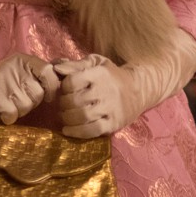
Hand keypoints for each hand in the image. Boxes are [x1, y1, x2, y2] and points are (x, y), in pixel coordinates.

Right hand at [0, 52, 59, 123]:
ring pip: (26, 105)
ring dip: (19, 110)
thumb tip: (68, 64)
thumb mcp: (26, 74)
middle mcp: (12, 66)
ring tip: (8, 104)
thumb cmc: (6, 87)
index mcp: (23, 59)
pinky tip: (0, 111)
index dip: (52, 87)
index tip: (49, 97)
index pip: (49, 70)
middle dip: (32, 102)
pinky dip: (8, 116)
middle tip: (18, 99)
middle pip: (38, 92)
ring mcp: (1, 80)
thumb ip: (46, 71)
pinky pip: (12, 113)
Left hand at [56, 35, 195, 139]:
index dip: (64, 87)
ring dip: (67, 118)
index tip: (65, 90)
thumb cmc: (111, 76)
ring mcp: (111, 109)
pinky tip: (68, 130)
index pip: (72, 82)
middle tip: (62, 105)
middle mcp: (106, 91)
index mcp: (100, 74)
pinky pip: (92, 131)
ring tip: (65, 117)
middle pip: (75, 101)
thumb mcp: (97, 64)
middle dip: (63, 104)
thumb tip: (56, 69)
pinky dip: (77, 132)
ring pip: (82, 116)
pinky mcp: (113, 124)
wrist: (138, 90)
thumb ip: (76, 65)